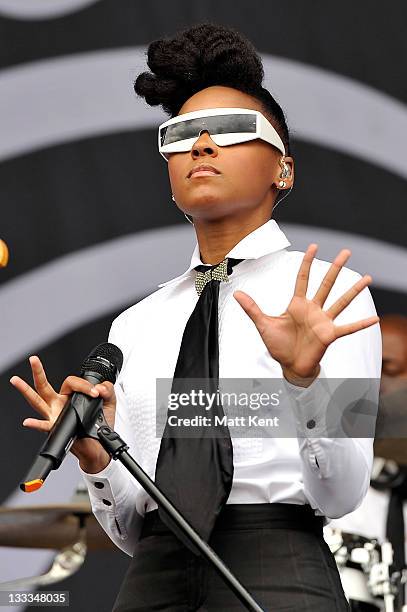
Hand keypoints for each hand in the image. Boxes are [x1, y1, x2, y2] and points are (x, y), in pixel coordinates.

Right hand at [10, 355, 115, 472]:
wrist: (100, 444)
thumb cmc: (100, 423)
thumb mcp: (108, 402)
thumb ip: (107, 389)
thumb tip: (100, 387)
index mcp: (70, 396)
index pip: (71, 382)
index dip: (84, 385)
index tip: (96, 392)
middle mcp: (59, 404)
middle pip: (45, 386)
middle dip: (38, 372)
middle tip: (33, 359)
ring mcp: (55, 415)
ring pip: (37, 401)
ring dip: (25, 390)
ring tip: (15, 380)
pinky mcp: (56, 429)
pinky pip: (44, 426)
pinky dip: (35, 424)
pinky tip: (28, 421)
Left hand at [233, 244, 378, 386]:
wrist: (289, 366)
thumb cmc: (278, 345)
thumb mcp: (263, 324)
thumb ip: (252, 308)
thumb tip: (237, 294)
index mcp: (298, 304)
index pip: (303, 278)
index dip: (307, 262)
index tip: (314, 246)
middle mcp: (313, 309)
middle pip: (326, 284)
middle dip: (336, 268)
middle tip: (346, 252)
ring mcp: (323, 321)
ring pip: (340, 301)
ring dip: (354, 290)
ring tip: (368, 278)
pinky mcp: (330, 335)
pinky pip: (348, 328)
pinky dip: (361, 324)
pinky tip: (374, 318)